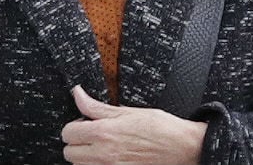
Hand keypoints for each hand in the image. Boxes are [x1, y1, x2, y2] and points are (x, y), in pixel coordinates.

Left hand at [61, 85, 205, 164]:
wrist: (184, 147)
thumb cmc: (160, 128)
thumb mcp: (127, 111)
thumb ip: (96, 106)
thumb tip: (77, 94)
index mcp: (103, 133)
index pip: (68, 133)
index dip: (74, 126)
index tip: (84, 124)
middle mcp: (104, 154)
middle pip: (70, 153)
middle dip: (78, 144)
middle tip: (92, 137)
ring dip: (86, 158)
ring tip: (102, 149)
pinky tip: (110, 158)